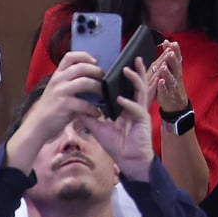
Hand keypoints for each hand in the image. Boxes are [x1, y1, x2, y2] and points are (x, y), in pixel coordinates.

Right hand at [23, 51, 105, 143]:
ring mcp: (60, 91)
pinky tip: (97, 113)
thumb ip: (72, 83)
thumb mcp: (58, 91)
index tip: (95, 62)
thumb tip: (93, 80)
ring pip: (85, 82)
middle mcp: (58, 80)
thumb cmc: (51, 108)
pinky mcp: (64, 104)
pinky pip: (85, 104)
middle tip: (105, 80)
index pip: (70, 56)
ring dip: (99, 88)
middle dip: (97, 72)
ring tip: (104, 96)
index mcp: (57, 75)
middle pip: (81, 67)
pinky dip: (95, 109)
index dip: (85, 56)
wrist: (38, 125)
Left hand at [84, 57, 153, 180]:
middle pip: (136, 84)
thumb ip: (87, 114)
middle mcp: (134, 105)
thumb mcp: (97, 126)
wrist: (127, 160)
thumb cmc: (115, 143)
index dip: (120, 76)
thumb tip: (74, 103)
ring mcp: (140, 112)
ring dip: (134, 80)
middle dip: (135, 70)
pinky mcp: (143, 120)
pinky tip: (120, 100)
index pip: (123, 86)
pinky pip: (136, 109)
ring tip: (126, 70)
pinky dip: (128, 103)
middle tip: (131, 56)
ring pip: (140, 91)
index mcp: (124, 105)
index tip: (113, 64)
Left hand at [147, 40, 186, 112]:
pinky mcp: (167, 95)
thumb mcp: (171, 70)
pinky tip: (160, 82)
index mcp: (176, 70)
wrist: (176, 104)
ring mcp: (172, 87)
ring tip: (164, 67)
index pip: (176, 59)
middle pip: (176, 67)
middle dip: (173, 60)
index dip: (175, 51)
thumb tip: (167, 42)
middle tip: (170, 53)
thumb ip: (169, 57)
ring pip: (170, 79)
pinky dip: (162, 86)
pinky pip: (165, 91)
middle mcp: (176, 78)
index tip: (171, 42)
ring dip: (167, 73)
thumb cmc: (172, 84)